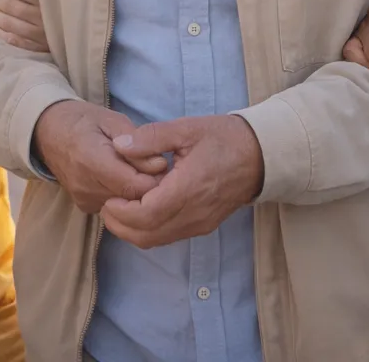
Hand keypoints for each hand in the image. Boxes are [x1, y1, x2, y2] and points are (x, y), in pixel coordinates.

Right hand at [33, 101, 166, 212]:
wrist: (48, 132)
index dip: (154, 177)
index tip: (162, 162)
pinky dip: (124, 195)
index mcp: (92, 159)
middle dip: (149, 184)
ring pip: (125, 205)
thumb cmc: (84, 120)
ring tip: (136, 168)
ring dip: (137, 190)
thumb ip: (137, 143)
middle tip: (153, 164)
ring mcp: (83, 199)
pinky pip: (115, 207)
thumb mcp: (113, 120)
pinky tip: (122, 177)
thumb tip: (159, 164)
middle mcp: (85, 185)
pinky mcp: (84, 207)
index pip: (134, 185)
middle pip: (131, 198)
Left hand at [101, 115, 263, 248]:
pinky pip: (169, 236)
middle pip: (146, 235)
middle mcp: (194, 213)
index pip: (145, 215)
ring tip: (120, 208)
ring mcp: (200, 223)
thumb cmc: (224, 138)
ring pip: (156, 240)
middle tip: (107, 205)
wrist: (261, 156)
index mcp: (188, 189)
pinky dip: (149, 229)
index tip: (108, 197)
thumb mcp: (186, 128)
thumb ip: (151, 137)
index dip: (121, 212)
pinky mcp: (203, 226)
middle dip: (120, 225)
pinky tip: (142, 210)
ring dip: (132, 230)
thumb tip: (119, 145)